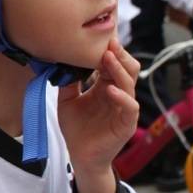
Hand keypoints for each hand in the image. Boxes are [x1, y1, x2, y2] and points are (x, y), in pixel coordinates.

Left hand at [57, 38, 139, 173]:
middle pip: (127, 68)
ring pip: (129, 84)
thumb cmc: (77, 129)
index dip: (108, 51)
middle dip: (118, 54)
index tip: (99, 36)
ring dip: (119, 69)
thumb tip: (62, 61)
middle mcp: (118, 95)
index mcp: (105, 87)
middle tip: (107, 42)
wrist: (80, 156)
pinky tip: (109, 89)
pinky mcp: (126, 124)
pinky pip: (129, 107)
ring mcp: (124, 109)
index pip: (112, 64)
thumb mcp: (67, 101)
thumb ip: (68, 82)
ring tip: (107, 58)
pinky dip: (122, 97)